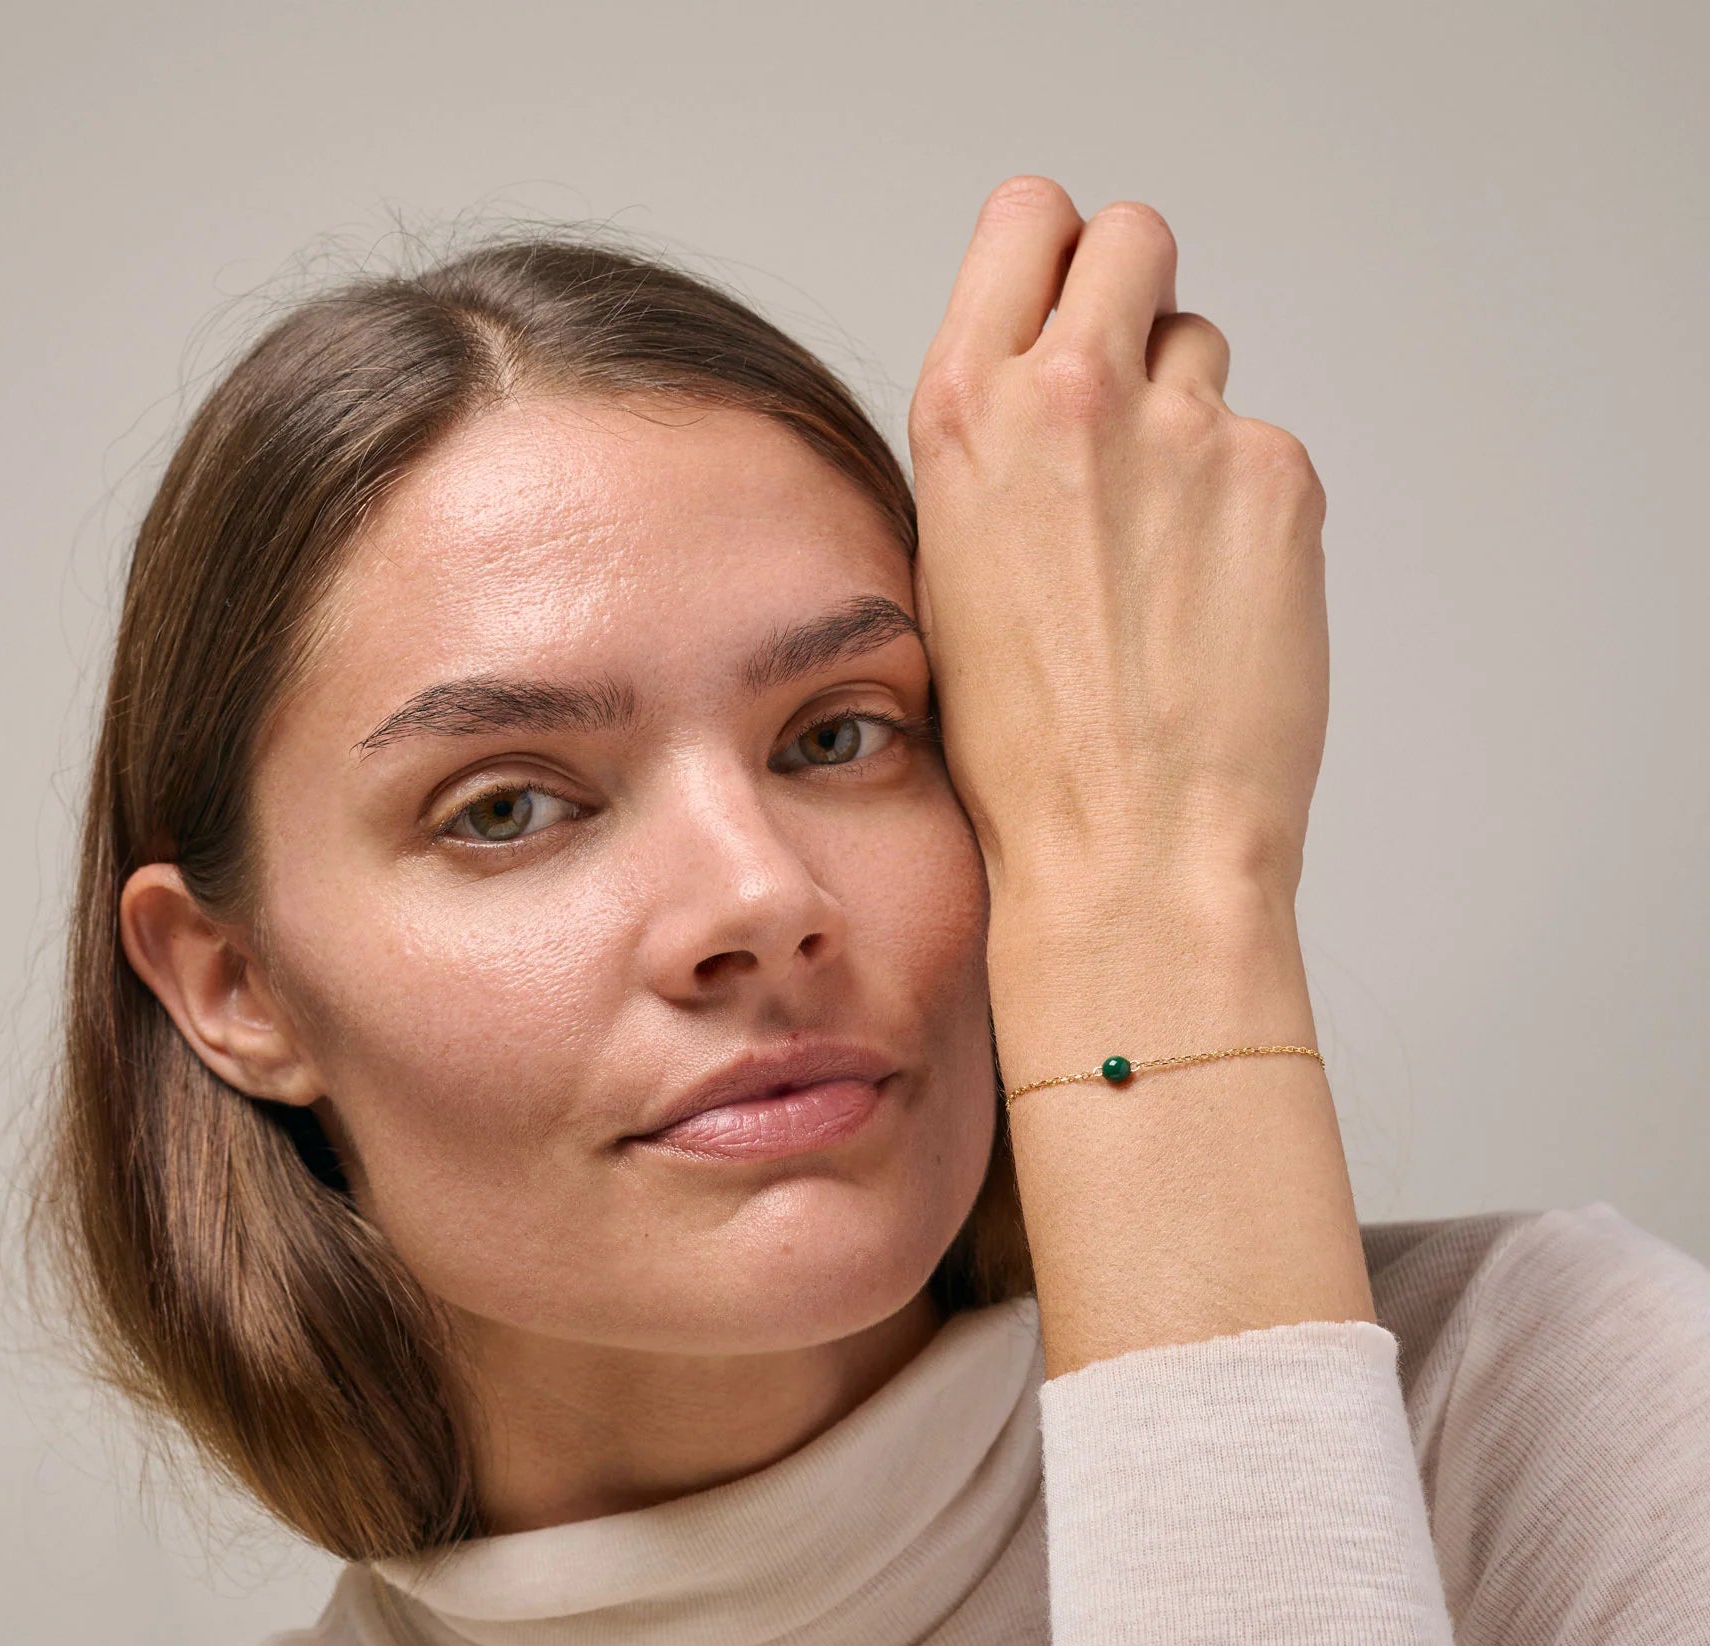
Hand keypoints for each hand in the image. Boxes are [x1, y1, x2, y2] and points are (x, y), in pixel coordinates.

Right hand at [909, 178, 1329, 918]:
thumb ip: (995, 458)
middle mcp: (1072, 396)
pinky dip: (1244, 506)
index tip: (1068, 299)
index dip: (1055, 253)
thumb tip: (1048, 402)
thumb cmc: (1022, 751)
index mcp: (965, 415)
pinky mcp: (1279, 477)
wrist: (1126, 848)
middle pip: (1134, 237)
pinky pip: (1263, 447)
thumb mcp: (947, 576)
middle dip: (1134, 295)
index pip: (1028, 217)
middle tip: (1131, 396)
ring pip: (1201, 349)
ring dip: (1186, 415)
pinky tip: (1214, 600)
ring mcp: (1186, 431)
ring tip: (1162, 545)